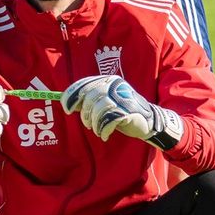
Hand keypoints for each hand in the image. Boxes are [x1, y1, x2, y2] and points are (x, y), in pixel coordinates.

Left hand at [60, 75, 182, 147]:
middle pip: (90, 97)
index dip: (72, 96)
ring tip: (98, 130)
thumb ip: (87, 100)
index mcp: (107, 80)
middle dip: (85, 113)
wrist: (148, 122)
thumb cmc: (121, 112)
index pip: (84, 84)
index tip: (66, 108)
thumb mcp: (103, 103)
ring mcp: (122, 97)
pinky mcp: (128, 110)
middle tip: (87, 124)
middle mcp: (114, 85)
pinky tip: (105, 134)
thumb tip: (66, 102)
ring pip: (98, 109)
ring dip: (94, 123)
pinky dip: (103, 130)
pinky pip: (108, 120)